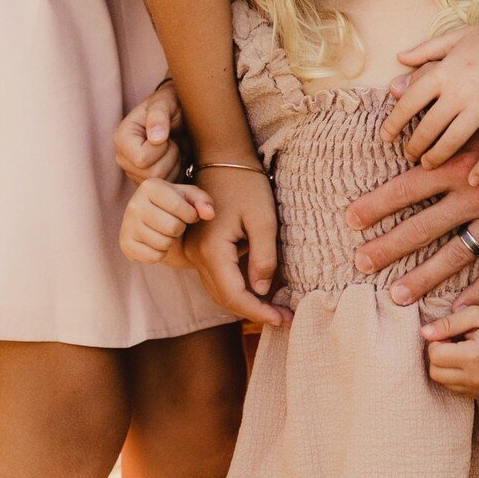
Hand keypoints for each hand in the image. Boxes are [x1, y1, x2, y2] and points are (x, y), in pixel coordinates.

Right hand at [115, 79, 183, 182]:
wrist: (179, 113)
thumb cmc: (170, 104)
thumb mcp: (166, 101)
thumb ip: (159, 115)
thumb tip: (156, 138)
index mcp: (122, 138)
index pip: (142, 159)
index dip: (161, 148)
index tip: (166, 134)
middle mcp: (123, 158)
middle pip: (153, 174)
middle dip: (171, 156)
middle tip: (173, 141)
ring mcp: (133, 172)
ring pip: (161, 182)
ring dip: (175, 164)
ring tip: (173, 147)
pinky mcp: (145, 181)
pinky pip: (166, 186)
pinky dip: (175, 173)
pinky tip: (174, 159)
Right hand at [120, 178, 213, 265]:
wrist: (155, 225)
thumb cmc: (177, 207)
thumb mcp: (191, 198)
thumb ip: (204, 201)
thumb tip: (210, 214)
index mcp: (150, 186)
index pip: (179, 207)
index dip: (191, 215)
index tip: (189, 214)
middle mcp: (134, 203)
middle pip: (172, 227)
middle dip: (180, 229)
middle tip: (176, 224)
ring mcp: (127, 225)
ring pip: (163, 243)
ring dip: (171, 241)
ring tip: (166, 232)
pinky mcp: (125, 245)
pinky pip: (153, 257)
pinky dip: (161, 253)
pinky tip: (157, 242)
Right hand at [185, 166, 290, 328]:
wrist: (223, 158)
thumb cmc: (247, 184)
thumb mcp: (264, 219)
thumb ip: (264, 257)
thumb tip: (263, 291)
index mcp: (211, 249)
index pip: (234, 295)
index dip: (259, 312)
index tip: (284, 319)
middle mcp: (196, 255)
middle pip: (224, 298)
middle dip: (254, 311)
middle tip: (284, 318)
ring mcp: (194, 251)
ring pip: (219, 290)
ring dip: (246, 302)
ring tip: (276, 308)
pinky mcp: (199, 246)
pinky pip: (217, 277)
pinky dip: (237, 287)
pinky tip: (260, 288)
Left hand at [347, 74, 478, 309]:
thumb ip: (435, 94)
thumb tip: (392, 82)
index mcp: (464, 160)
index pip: (409, 186)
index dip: (378, 203)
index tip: (350, 218)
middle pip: (424, 226)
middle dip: (387, 245)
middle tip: (358, 261)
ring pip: (457, 255)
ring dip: (424, 277)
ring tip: (396, 294)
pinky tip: (459, 309)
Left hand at [384, 6, 478, 183]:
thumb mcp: (459, 35)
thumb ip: (427, 49)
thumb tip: (399, 58)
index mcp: (446, 69)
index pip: (409, 101)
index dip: (394, 121)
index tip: (386, 136)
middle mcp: (460, 90)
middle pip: (427, 128)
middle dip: (414, 146)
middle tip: (409, 155)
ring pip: (452, 142)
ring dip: (437, 158)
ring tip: (429, 165)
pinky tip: (472, 180)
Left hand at [422, 306, 478, 398]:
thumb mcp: (475, 314)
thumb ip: (448, 323)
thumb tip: (423, 332)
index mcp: (473, 357)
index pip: (435, 356)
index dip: (437, 341)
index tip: (450, 332)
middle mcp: (475, 379)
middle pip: (435, 372)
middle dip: (438, 355)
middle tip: (453, 341)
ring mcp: (478, 391)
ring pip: (442, 382)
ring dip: (445, 366)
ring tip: (461, 351)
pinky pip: (454, 389)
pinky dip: (454, 376)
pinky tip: (467, 362)